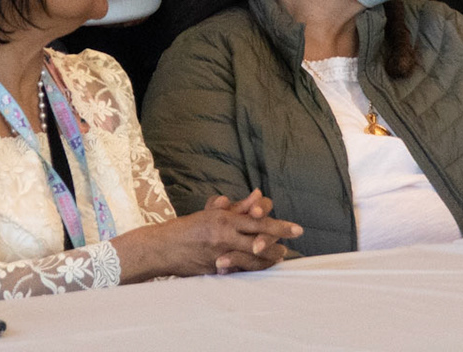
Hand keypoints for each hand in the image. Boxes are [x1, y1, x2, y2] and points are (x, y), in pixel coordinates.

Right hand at [112, 188, 299, 280]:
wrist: (164, 248)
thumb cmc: (189, 227)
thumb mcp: (212, 212)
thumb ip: (236, 206)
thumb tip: (257, 194)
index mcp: (224, 219)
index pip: (258, 222)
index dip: (280, 226)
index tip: (298, 229)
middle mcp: (224, 236)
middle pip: (260, 241)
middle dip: (279, 244)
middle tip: (291, 246)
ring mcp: (220, 255)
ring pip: (253, 259)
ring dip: (269, 258)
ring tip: (280, 256)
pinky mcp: (215, 269)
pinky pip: (239, 269)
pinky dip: (252, 267)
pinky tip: (260, 266)